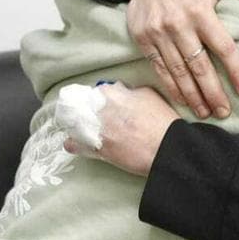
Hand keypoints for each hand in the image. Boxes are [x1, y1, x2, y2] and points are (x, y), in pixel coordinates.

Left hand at [63, 84, 178, 175]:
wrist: (165, 149)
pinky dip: (74, 143)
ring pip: (75, 123)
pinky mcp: (95, 149)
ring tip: (87, 127)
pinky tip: (76, 142)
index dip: (103, 98)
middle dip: (89, 110)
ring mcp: (95, 130)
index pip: (98, 90)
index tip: (106, 103)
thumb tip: (123, 93)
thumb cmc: (161, 123)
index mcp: (111, 93)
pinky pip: (73, 144)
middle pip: (82, 105)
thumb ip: (130, 92)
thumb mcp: (149, 95)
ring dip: (80, 124)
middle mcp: (98, 110)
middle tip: (98, 115)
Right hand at [89, 0, 238, 119]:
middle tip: (225, 112)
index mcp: (201, 10)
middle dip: (213, 93)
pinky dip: (172, 87)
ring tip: (206, 113)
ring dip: (193, 95)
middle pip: (200, 66)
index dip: (236, 70)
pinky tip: (183, 100)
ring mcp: (159, 33)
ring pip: (179, 72)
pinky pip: (160, 69)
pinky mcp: (144, 39)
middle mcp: (179, 24)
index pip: (223, 47)